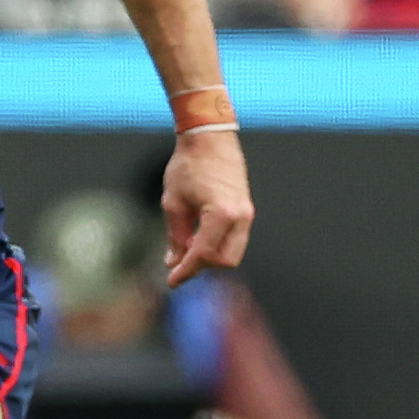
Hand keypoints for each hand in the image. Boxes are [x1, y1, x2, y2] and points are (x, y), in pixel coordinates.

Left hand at [158, 127, 253, 285]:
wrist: (209, 136)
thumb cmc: (188, 165)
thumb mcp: (173, 203)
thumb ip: (176, 236)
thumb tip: (174, 262)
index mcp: (221, 215)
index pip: (203, 255)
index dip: (186, 271)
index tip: (172, 282)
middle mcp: (240, 216)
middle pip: (226, 261)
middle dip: (203, 266)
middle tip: (180, 262)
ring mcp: (247, 213)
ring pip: (233, 252)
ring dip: (212, 256)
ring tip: (188, 246)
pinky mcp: (246, 209)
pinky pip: (235, 238)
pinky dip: (218, 244)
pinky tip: (198, 236)